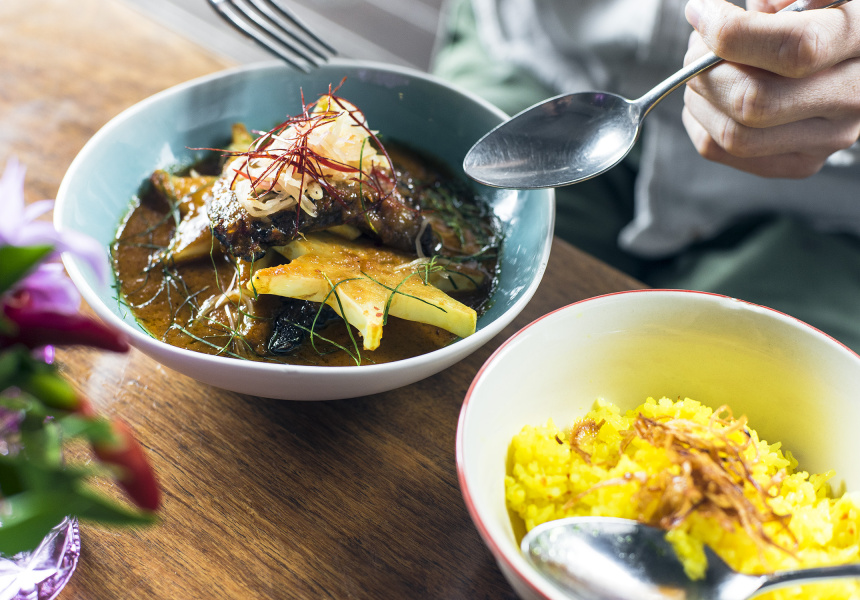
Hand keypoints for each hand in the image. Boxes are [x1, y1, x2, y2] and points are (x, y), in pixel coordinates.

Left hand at [682, 0, 859, 177]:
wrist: (846, 63)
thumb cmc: (819, 18)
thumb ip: (779, 1)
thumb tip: (721, 23)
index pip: (796, 49)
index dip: (733, 33)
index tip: (701, 13)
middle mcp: (853, 97)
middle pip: (755, 101)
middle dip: (706, 71)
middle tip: (697, 48)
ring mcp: (828, 138)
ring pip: (734, 135)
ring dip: (698, 99)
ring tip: (703, 70)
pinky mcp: (800, 163)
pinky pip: (723, 152)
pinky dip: (699, 122)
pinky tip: (708, 98)